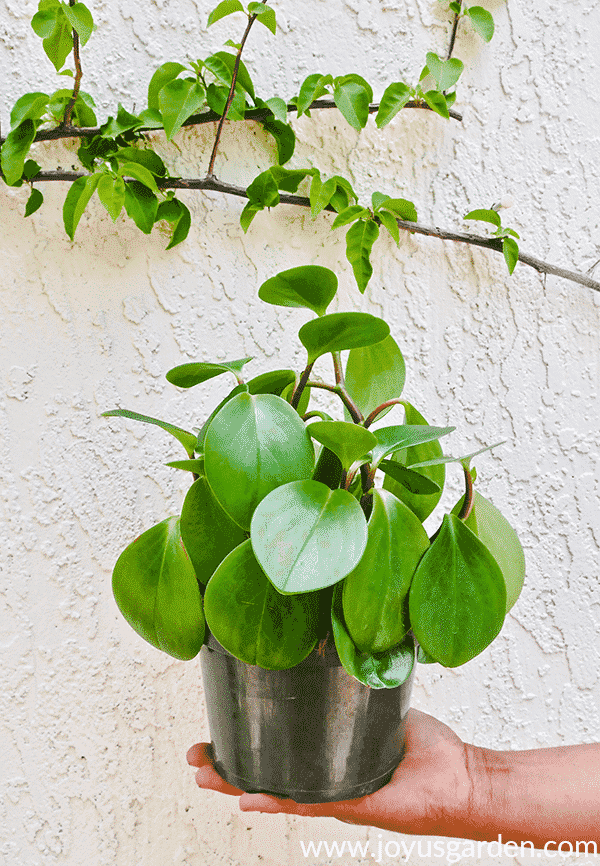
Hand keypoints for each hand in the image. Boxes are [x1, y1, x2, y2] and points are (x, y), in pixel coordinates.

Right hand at [187, 709, 474, 836]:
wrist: (461, 779)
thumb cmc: (431, 749)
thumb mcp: (386, 709)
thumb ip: (361, 690)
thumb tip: (342, 652)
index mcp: (331, 756)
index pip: (283, 749)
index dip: (250, 742)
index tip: (220, 728)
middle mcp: (326, 777)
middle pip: (267, 773)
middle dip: (228, 764)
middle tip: (196, 754)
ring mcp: (333, 794)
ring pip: (275, 790)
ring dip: (237, 782)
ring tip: (205, 774)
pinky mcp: (349, 805)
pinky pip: (306, 803)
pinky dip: (274, 800)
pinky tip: (247, 798)